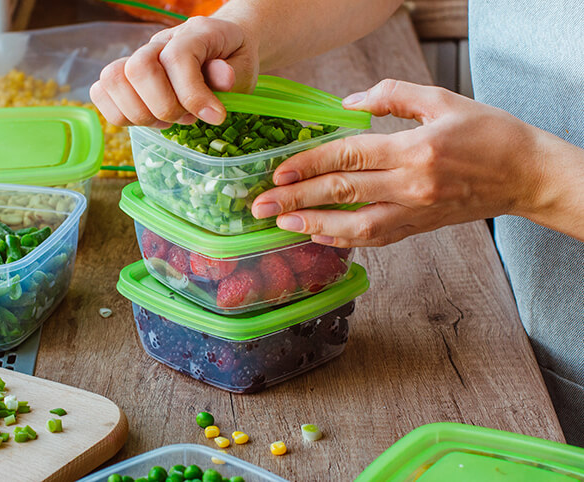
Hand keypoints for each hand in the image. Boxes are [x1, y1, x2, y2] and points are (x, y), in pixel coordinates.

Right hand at [90, 16, 257, 127]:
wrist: (222, 47)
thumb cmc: (232, 60)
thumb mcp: (245, 67)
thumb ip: (234, 74)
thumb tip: (223, 79)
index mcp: (194, 33)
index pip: (177, 58)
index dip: (192, 94)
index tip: (215, 116)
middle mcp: (160, 42)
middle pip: (138, 68)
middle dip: (163, 106)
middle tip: (187, 118)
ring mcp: (138, 57)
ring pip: (113, 80)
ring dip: (141, 113)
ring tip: (168, 120)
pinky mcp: (124, 76)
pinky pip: (101, 93)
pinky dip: (120, 114)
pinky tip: (149, 119)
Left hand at [251, 79, 569, 246]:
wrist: (527, 174)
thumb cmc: (488, 132)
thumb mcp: (441, 99)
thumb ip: (392, 96)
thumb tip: (346, 104)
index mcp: (415, 149)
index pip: (349, 156)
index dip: (309, 164)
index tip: (277, 172)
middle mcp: (411, 185)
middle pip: (343, 192)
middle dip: (296, 198)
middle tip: (259, 205)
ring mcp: (415, 212)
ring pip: (354, 225)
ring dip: (313, 225)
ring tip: (280, 224)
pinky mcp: (418, 227)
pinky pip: (374, 238)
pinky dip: (343, 239)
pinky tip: (317, 235)